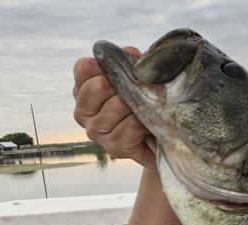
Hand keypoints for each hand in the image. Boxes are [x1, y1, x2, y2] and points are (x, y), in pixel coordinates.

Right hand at [72, 47, 156, 168]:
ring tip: (146, 106)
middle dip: (120, 85)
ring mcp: (97, 131)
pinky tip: (147, 123)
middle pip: (94, 88)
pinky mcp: (114, 148)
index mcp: (86, 90)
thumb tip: (131, 53)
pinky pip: (128, 128)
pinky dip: (141, 123)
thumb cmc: (148, 104)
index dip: (102, 65)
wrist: (165, 139)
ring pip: (114, 108)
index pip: (83, 69)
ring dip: (134, 105)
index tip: (121, 66)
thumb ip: (132, 64)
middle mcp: (85, 111)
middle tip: (136, 89)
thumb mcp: (140, 79)